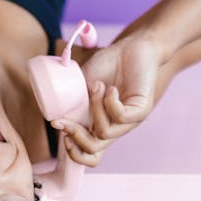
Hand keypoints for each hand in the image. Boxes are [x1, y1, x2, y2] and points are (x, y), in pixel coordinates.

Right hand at [52, 34, 167, 167]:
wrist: (133, 46)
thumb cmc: (110, 64)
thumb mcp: (84, 85)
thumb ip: (74, 103)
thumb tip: (57, 119)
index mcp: (101, 123)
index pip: (90, 155)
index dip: (73, 151)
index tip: (59, 126)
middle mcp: (116, 127)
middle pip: (93, 149)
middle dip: (75, 133)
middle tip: (65, 116)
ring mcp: (131, 121)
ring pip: (105, 132)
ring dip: (95, 107)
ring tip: (97, 86)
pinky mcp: (143, 110)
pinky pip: (121, 117)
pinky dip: (110, 102)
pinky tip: (111, 88)